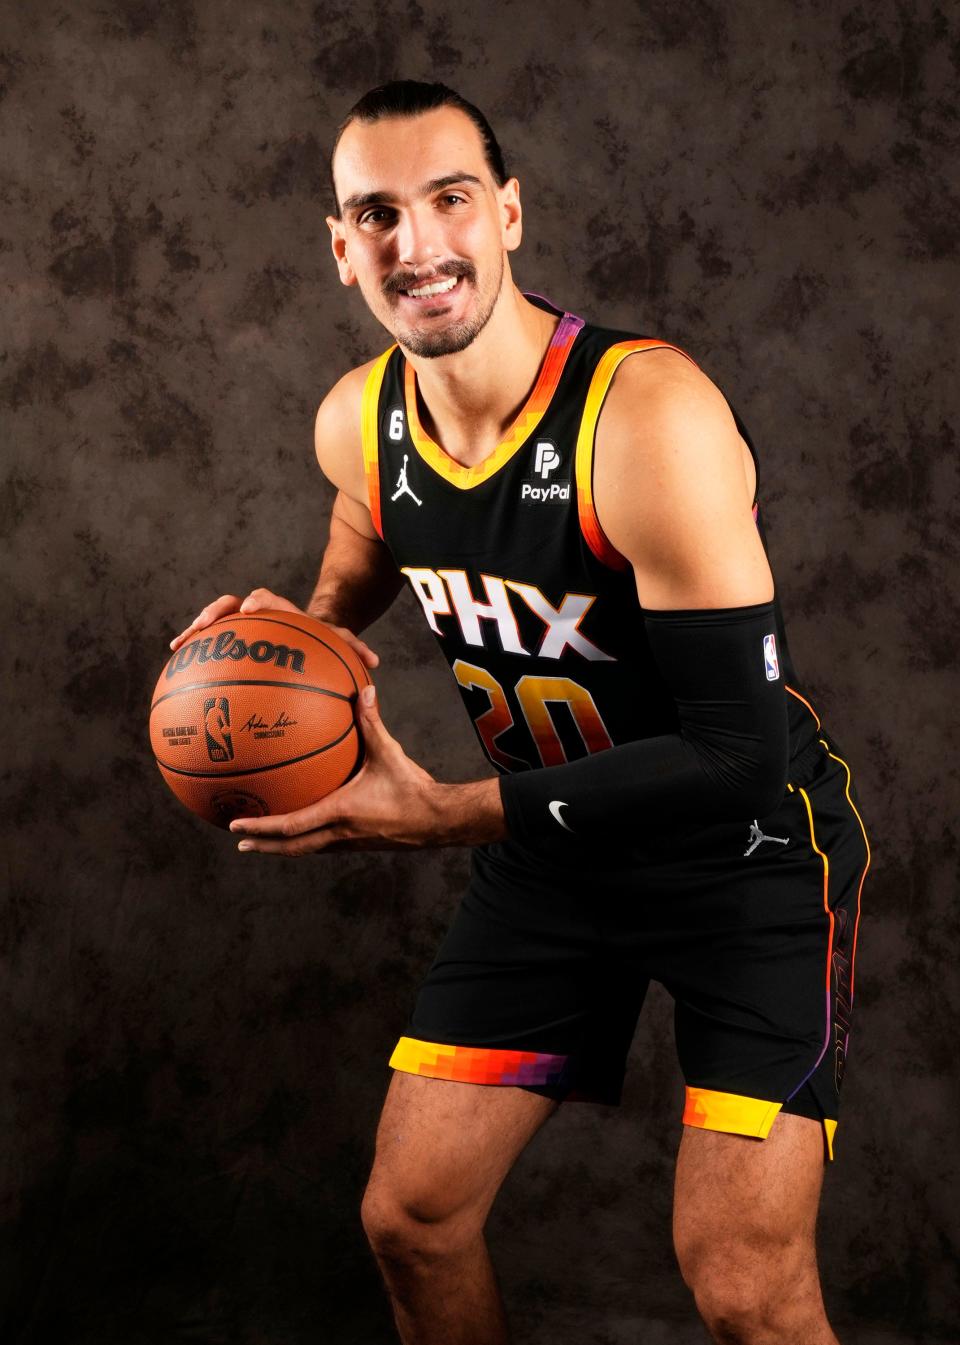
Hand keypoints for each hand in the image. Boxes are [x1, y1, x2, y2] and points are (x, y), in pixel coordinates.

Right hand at [169, 588, 378, 669]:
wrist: (311, 637)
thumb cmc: (325, 641)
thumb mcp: (340, 642)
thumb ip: (353, 649)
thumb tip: (374, 662)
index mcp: (284, 612)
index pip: (269, 599)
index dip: (258, 601)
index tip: (249, 609)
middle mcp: (260, 614)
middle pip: (233, 604)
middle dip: (218, 611)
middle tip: (205, 624)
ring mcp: (243, 626)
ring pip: (216, 621)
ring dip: (198, 629)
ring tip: (181, 643)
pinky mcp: (233, 640)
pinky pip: (211, 642)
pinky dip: (195, 648)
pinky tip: (177, 659)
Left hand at [228, 684, 505, 854]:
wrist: (438, 821)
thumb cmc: (413, 789)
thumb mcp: (389, 753)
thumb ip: (372, 723)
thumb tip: (364, 691)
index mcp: (339, 813)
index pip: (291, 826)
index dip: (261, 826)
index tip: (236, 824)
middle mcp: (339, 833)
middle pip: (292, 847)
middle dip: (263, 844)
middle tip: (239, 840)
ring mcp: (349, 842)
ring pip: (307, 849)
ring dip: (282, 846)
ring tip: (263, 839)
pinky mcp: (359, 843)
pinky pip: (324, 843)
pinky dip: (307, 838)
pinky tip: (306, 825)